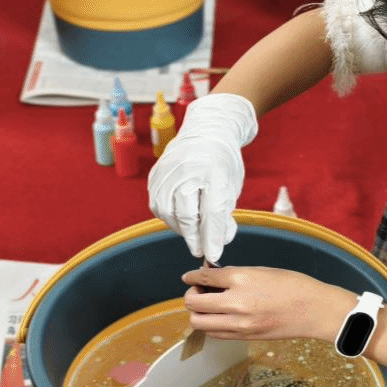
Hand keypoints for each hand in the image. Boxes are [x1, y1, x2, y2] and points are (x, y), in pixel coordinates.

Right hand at [147, 93, 257, 262]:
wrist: (207, 131)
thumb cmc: (222, 163)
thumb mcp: (230, 188)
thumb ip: (222, 217)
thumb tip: (214, 248)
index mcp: (214, 172)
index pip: (212, 212)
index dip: (212, 238)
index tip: (213, 256)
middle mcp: (188, 169)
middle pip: (187, 214)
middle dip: (194, 236)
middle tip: (200, 248)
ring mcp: (168, 171)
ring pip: (168, 213)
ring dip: (181, 227)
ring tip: (192, 227)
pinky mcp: (155, 175)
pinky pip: (157, 205)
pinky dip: (169, 215)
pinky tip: (180, 214)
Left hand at [181, 264, 356, 342]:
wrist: (314, 310)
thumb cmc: (292, 285)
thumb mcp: (260, 270)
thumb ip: (234, 274)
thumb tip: (212, 277)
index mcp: (241, 279)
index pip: (203, 278)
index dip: (192, 276)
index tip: (190, 276)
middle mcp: (237, 303)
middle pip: (193, 304)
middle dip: (191, 296)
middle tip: (200, 291)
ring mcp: (240, 324)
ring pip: (199, 323)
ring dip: (199, 313)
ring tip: (210, 306)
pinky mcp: (245, 337)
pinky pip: (215, 334)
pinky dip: (211, 325)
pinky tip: (221, 317)